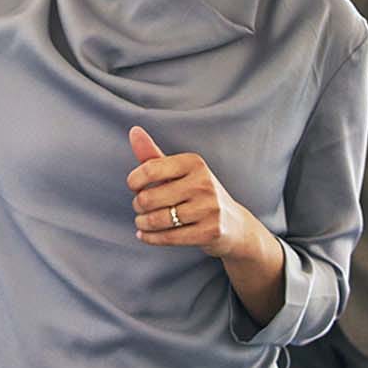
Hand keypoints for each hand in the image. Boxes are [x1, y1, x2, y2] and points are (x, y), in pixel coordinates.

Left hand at [125, 125, 262, 258]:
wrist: (233, 223)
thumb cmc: (198, 193)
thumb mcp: (179, 171)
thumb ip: (153, 155)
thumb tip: (134, 130)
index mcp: (194, 163)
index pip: (150, 169)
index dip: (134, 181)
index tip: (135, 187)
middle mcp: (203, 183)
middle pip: (150, 197)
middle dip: (138, 205)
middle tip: (140, 207)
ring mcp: (208, 208)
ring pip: (157, 220)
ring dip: (142, 222)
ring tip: (142, 221)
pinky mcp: (209, 232)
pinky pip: (168, 237)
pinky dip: (150, 237)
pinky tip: (145, 234)